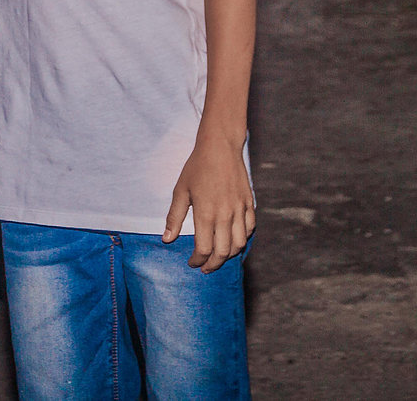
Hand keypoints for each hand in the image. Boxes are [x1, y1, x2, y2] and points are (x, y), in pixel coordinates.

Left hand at [163, 129, 254, 270]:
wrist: (220, 147)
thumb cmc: (197, 167)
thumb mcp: (181, 191)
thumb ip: (174, 217)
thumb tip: (167, 239)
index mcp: (206, 213)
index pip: (204, 249)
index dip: (197, 260)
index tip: (192, 263)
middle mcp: (225, 215)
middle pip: (223, 252)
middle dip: (213, 264)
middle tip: (205, 268)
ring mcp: (239, 210)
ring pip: (239, 244)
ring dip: (229, 256)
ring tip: (219, 257)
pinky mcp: (249, 203)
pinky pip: (249, 229)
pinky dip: (242, 239)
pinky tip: (233, 240)